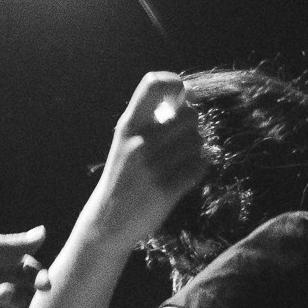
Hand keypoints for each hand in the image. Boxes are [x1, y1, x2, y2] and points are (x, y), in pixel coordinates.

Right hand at [91, 72, 209, 245]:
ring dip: (195, 150)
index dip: (176, 84)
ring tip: (179, 161)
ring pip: (198, 142)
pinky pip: (200, 166)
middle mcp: (140, 142)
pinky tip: (185, 175)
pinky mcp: (167, 190)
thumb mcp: (125, 142)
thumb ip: (150, 120)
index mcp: (128, 126)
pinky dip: (198, 168)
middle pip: (189, 115)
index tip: (180, 97)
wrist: (107, 222)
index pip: (154, 84)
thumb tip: (189, 97)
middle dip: (192, 127)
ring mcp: (153, 167)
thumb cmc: (123, 177)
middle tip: (181, 140)